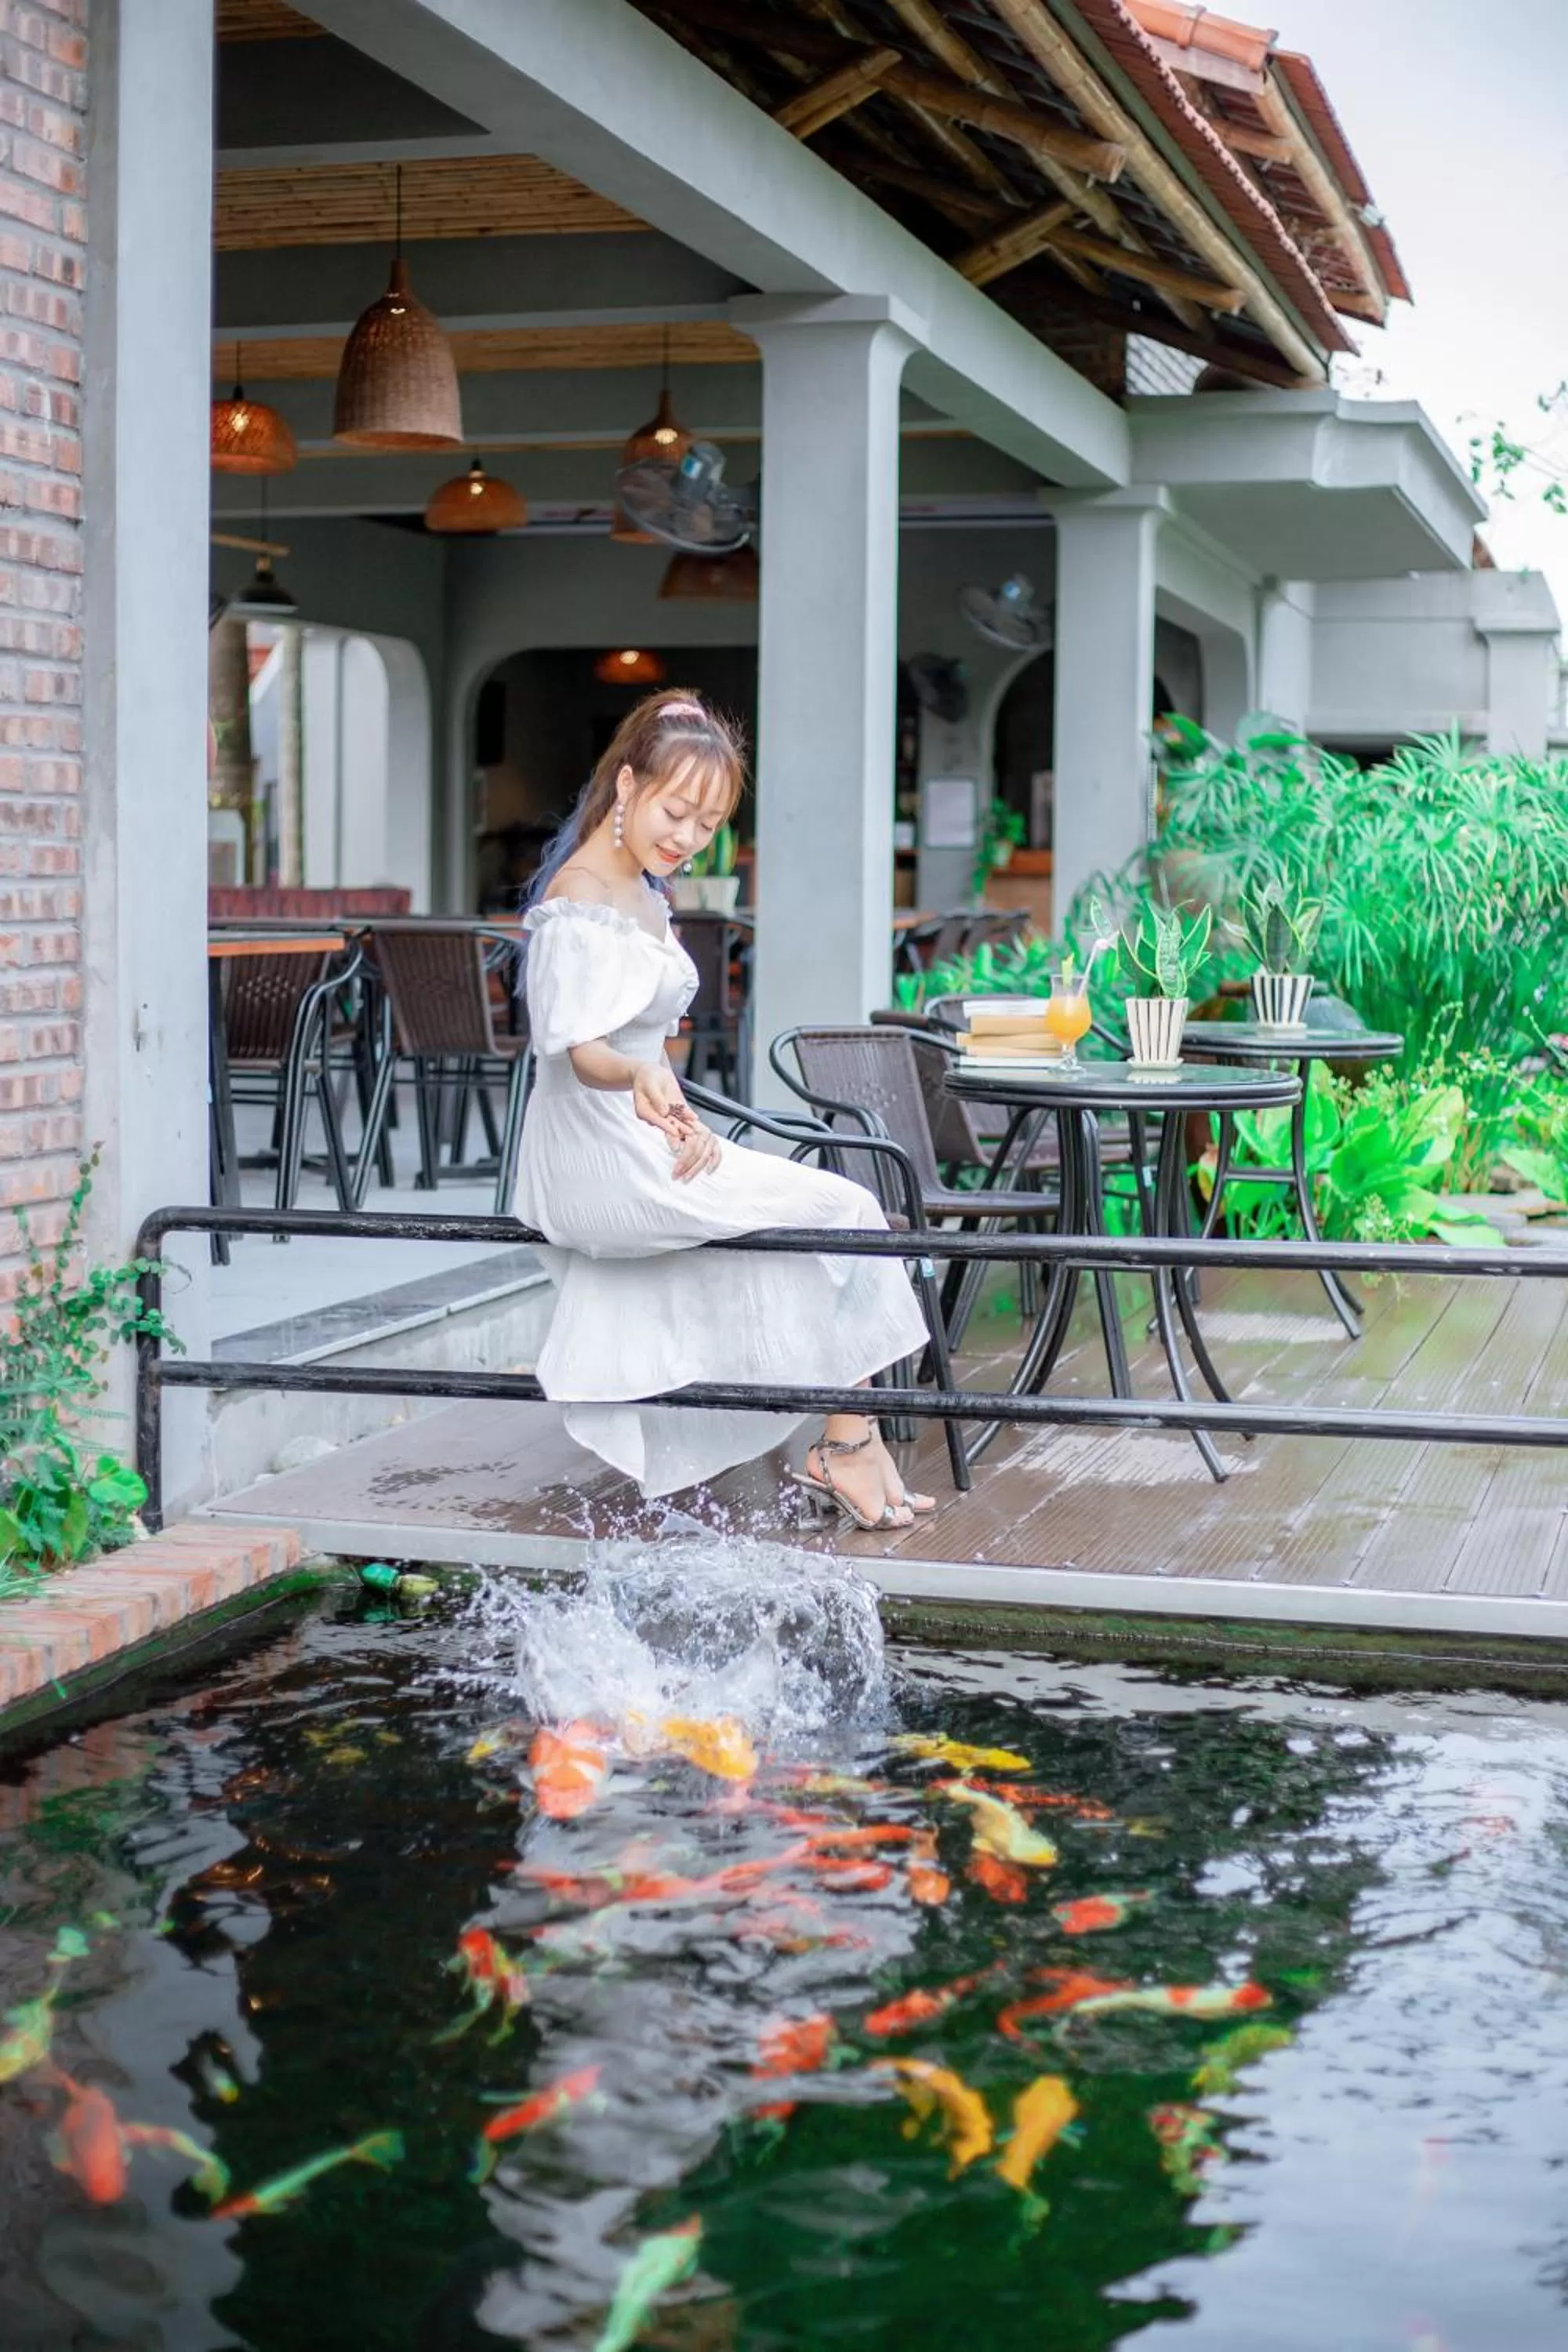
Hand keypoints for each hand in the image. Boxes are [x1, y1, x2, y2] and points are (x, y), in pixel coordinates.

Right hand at [630, 1064, 720, 1182]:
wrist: (652, 1072)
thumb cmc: (647, 1077)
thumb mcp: (650, 1085)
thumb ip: (657, 1099)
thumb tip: (663, 1111)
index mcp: (645, 1111)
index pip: (656, 1120)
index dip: (666, 1126)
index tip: (674, 1132)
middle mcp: (656, 1115)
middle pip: (668, 1124)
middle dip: (679, 1131)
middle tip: (689, 1136)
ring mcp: (666, 1113)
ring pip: (677, 1121)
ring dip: (686, 1126)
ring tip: (696, 1130)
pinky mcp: (674, 1108)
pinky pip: (682, 1113)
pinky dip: (689, 1116)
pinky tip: (695, 1118)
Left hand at [670, 1119, 721, 1182]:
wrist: (683, 1121)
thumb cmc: (677, 1125)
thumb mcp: (671, 1128)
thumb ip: (672, 1138)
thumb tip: (676, 1149)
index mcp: (694, 1127)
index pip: (690, 1146)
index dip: (683, 1160)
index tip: (676, 1170)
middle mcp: (705, 1133)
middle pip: (698, 1154)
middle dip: (687, 1167)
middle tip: (679, 1176)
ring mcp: (711, 1139)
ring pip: (705, 1157)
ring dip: (696, 1169)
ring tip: (687, 1178)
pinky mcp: (715, 1144)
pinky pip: (718, 1155)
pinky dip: (714, 1163)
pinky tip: (707, 1171)